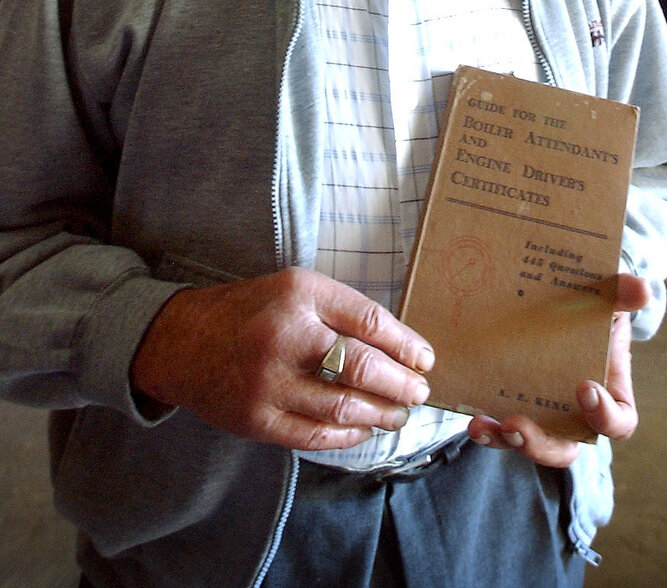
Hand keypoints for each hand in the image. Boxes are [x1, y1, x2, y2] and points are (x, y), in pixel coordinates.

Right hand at [130, 267, 434, 450]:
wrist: (182, 340)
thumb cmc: (251, 311)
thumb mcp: (295, 289)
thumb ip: (340, 310)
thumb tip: (396, 345)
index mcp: (300, 295)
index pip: (369, 321)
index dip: (405, 344)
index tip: (425, 359)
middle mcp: (285, 336)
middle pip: (361, 367)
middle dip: (401, 384)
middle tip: (420, 392)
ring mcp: (268, 383)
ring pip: (342, 406)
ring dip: (380, 414)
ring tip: (398, 414)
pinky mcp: (256, 420)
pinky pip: (314, 434)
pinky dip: (346, 436)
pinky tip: (363, 430)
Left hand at [465, 274, 648, 467]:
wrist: (561, 303)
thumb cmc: (591, 309)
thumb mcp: (608, 299)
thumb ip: (623, 295)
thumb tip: (642, 289)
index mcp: (610, 396)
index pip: (618, 422)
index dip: (604, 415)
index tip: (584, 388)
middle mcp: (575, 416)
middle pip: (565, 448)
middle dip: (540, 443)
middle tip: (516, 425)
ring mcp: (544, 416)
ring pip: (528, 443)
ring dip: (505, 440)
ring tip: (481, 425)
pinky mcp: (514, 408)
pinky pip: (502, 429)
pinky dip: (487, 429)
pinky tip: (471, 417)